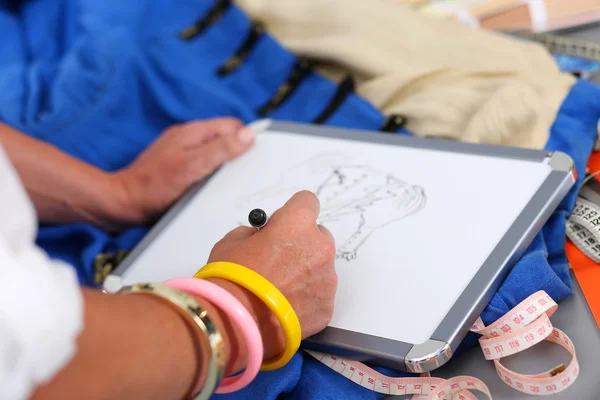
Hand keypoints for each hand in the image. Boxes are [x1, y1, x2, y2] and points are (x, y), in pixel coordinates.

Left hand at [114, 118, 253, 225]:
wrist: (123, 203)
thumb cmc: (154, 188)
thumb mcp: (193, 167)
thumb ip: (221, 149)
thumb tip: (248, 134)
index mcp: (193, 132)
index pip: (232, 126)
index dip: (247, 138)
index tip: (258, 155)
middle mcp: (187, 137)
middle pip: (224, 137)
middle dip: (237, 151)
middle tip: (244, 172)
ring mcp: (180, 151)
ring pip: (213, 150)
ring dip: (223, 163)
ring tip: (227, 180)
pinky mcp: (175, 166)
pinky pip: (201, 162)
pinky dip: (210, 171)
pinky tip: (209, 185)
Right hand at [207, 191, 337, 359]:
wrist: (238, 323)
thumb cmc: (232, 277)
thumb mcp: (231, 242)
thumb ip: (253, 234)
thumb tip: (261, 238)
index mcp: (297, 223)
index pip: (308, 201)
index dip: (293, 212)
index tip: (281, 224)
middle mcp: (320, 246)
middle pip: (319, 235)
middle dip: (303, 243)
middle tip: (279, 260)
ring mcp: (327, 278)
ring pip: (321, 266)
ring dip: (306, 271)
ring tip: (280, 290)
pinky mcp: (328, 306)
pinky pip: (320, 295)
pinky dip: (307, 298)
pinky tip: (285, 308)